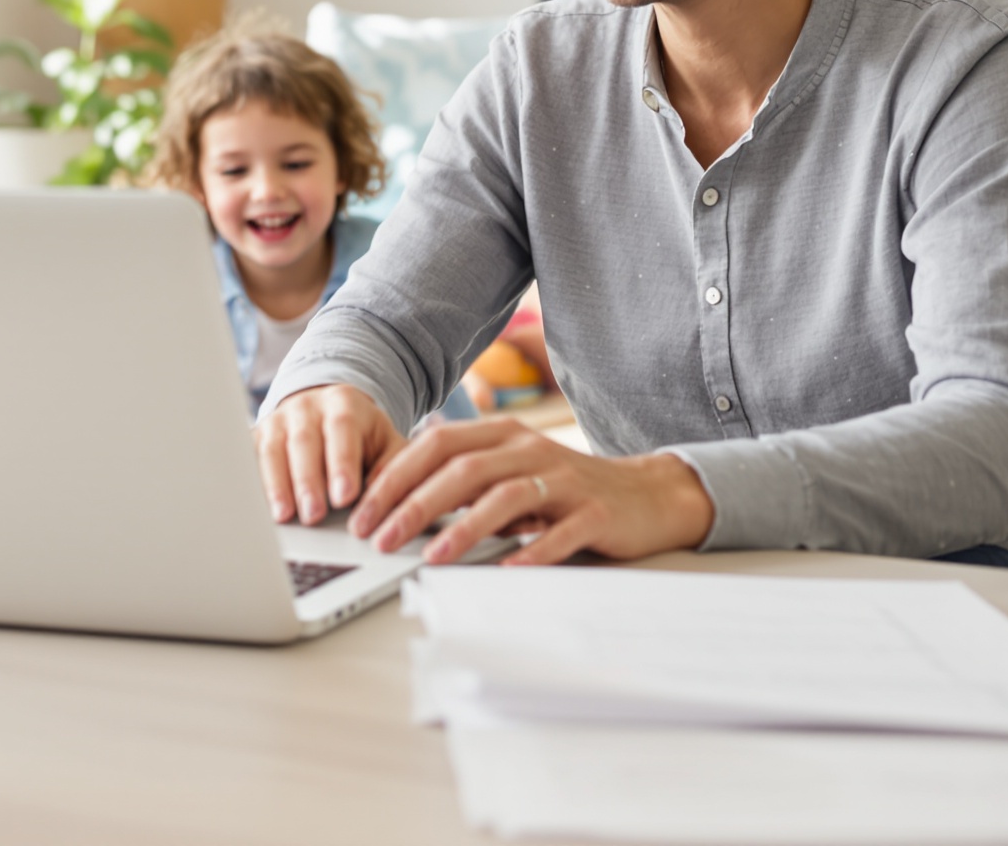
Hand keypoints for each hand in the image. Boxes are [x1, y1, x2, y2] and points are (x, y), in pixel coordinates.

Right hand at [256, 384, 404, 524]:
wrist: (327, 412)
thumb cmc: (361, 436)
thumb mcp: (386, 443)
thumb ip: (390, 466)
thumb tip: (382, 497)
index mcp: (343, 403)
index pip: (342, 428)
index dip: (341, 463)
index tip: (344, 497)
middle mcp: (306, 407)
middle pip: (303, 441)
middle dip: (308, 480)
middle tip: (313, 515)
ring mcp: (277, 420)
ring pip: (272, 450)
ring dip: (277, 484)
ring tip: (284, 516)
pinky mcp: (257, 436)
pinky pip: (250, 457)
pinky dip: (253, 481)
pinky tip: (258, 505)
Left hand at [348, 418, 713, 567]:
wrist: (645, 494)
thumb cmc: (564, 489)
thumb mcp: (510, 474)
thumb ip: (463, 482)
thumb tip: (395, 505)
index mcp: (502, 436)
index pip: (435, 446)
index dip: (394, 478)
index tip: (361, 512)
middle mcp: (529, 449)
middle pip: (462, 470)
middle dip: (414, 505)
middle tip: (380, 538)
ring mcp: (565, 479)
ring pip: (505, 496)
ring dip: (462, 528)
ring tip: (431, 557)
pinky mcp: (596, 512)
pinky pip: (560, 532)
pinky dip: (530, 552)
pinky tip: (505, 570)